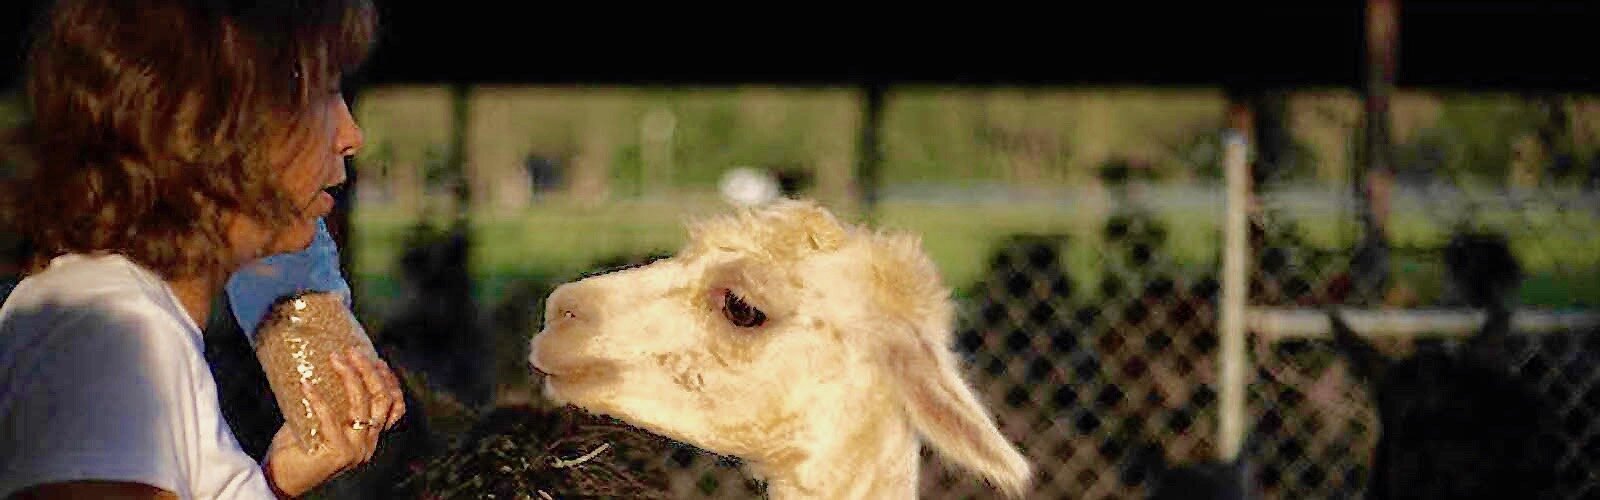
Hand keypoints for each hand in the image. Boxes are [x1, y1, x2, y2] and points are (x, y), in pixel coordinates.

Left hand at [262, 348, 405, 497]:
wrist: (279, 482)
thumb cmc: (295, 449)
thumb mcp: (320, 423)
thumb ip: (330, 404)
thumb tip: (322, 367)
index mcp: (369, 437)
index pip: (394, 407)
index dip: (390, 381)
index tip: (377, 359)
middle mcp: (368, 444)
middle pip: (383, 400)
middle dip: (370, 371)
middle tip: (353, 351)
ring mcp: (356, 450)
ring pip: (363, 405)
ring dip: (350, 376)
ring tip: (334, 358)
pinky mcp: (339, 454)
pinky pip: (331, 419)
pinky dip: (318, 399)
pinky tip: (306, 385)